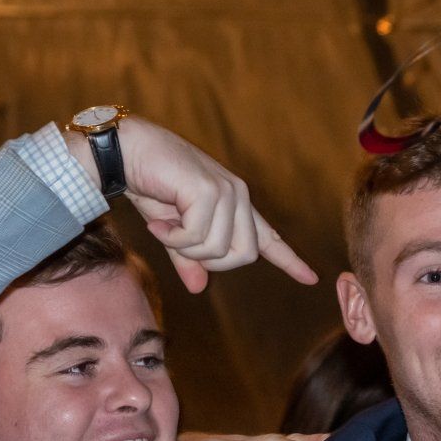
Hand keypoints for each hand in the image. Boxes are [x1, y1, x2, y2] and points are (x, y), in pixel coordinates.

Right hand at [97, 118, 319, 293]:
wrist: (128, 152)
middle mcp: (238, 197)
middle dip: (209, 261)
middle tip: (178, 244)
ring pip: (218, 250)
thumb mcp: (172, 231)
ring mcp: (228, 192)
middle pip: (244, 255)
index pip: (268, 238)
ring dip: (184, 248)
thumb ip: (188, 258)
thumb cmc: (149, 186)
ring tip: (165, 225)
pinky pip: (198, 237)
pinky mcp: (210, 191)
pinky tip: (159, 221)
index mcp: (235, 207)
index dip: (289, 260)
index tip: (312, 278)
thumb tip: (198, 288)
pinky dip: (173, 238)